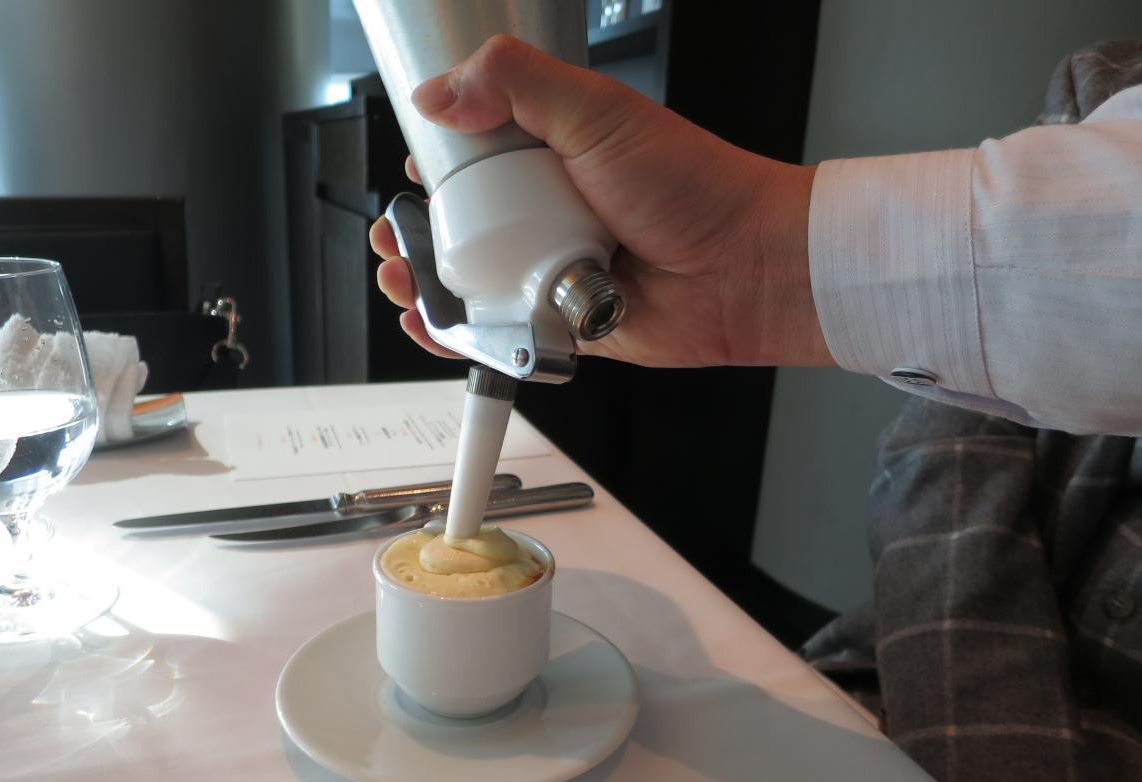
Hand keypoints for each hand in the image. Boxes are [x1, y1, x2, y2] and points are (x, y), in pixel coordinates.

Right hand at [369, 34, 831, 368]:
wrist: (747, 267)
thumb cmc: (695, 186)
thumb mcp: (596, 111)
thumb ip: (516, 86)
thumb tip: (439, 95)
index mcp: (554, 152)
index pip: (476, 153)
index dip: (433, 165)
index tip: (408, 176)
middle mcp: (551, 210)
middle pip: (464, 223)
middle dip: (419, 234)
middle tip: (394, 240)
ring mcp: (555, 267)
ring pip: (475, 280)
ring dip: (430, 285)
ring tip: (404, 281)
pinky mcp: (565, 321)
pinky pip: (504, 331)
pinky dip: (466, 335)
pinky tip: (436, 328)